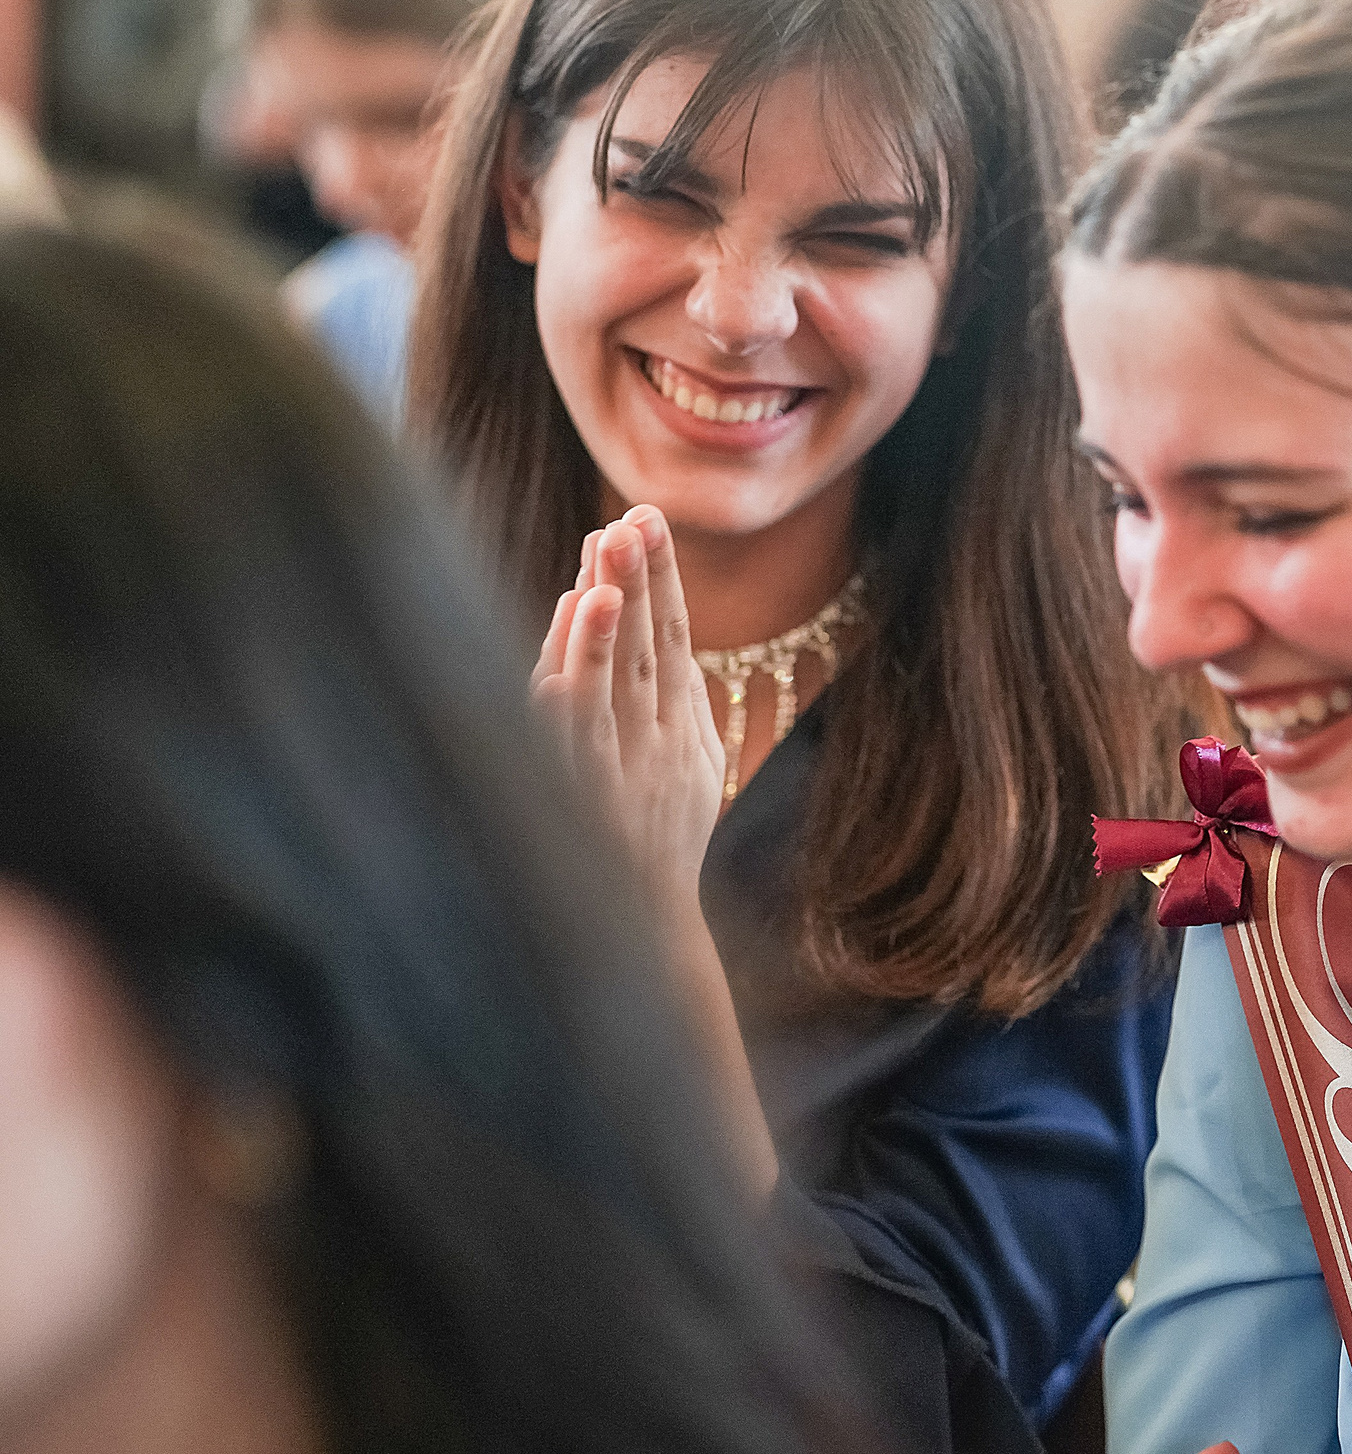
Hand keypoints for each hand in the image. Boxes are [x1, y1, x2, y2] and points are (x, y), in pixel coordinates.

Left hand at [533, 505, 724, 923]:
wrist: (646, 935)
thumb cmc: (661, 846)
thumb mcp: (692, 772)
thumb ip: (679, 703)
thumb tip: (656, 627)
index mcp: (688, 732)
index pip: (676, 639)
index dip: (663, 579)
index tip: (648, 518)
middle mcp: (662, 748)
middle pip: (649, 650)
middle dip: (639, 580)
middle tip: (629, 517)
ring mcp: (624, 776)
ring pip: (614, 689)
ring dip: (608, 627)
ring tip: (602, 567)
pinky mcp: (586, 806)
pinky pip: (573, 747)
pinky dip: (568, 701)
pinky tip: (558, 666)